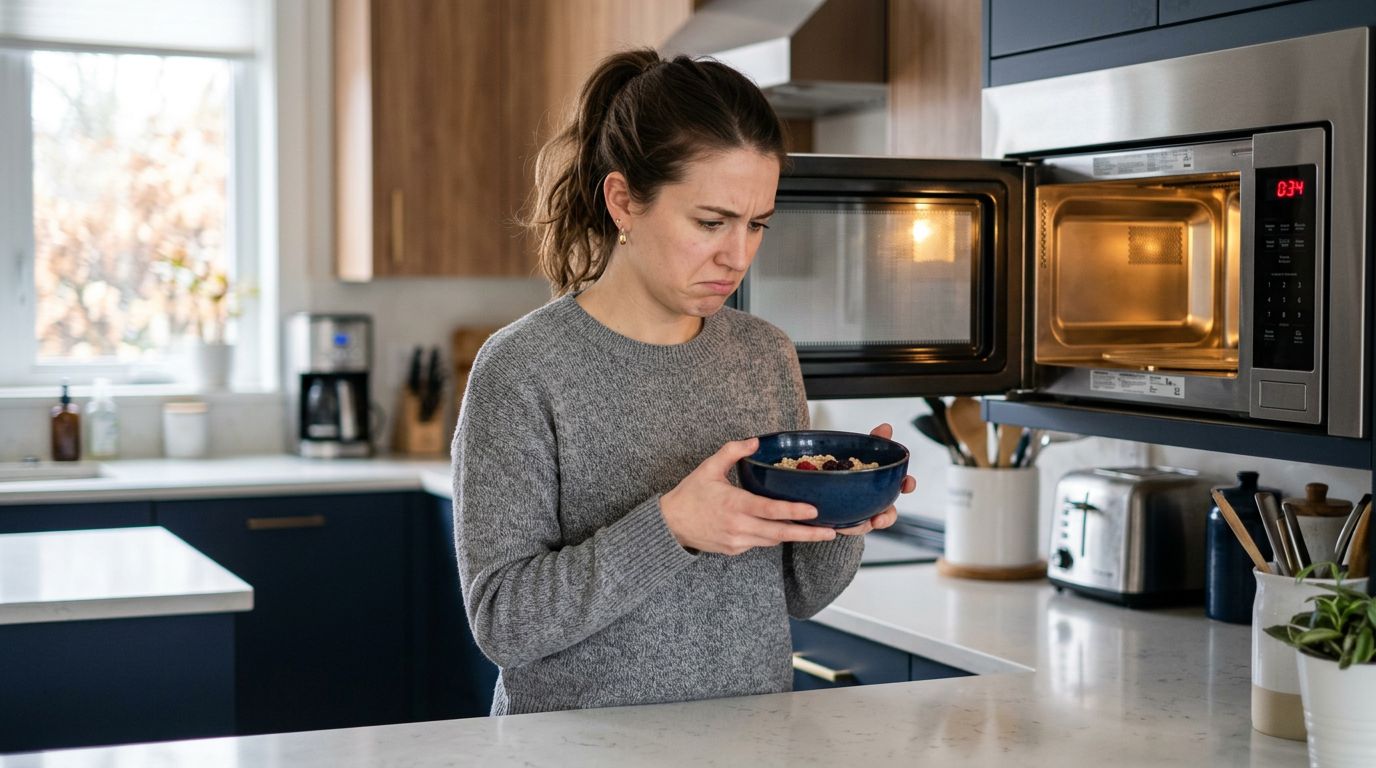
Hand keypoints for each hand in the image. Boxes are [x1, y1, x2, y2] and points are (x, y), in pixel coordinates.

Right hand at [661, 437, 837, 555]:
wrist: (670, 525)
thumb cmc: (690, 495)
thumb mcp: (709, 467)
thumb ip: (733, 451)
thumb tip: (755, 441)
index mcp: (734, 504)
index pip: (770, 510)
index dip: (793, 511)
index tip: (813, 511)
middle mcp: (738, 526)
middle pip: (779, 533)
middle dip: (807, 534)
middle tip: (830, 532)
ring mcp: (737, 541)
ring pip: (772, 540)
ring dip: (792, 535)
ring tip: (816, 530)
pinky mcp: (734, 550)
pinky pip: (759, 543)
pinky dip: (771, 536)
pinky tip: (780, 528)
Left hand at [835, 422, 915, 536]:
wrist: (828, 484)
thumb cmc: (852, 468)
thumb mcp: (862, 451)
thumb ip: (875, 441)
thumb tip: (886, 427)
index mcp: (885, 485)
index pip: (902, 486)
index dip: (908, 484)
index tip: (908, 482)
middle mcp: (877, 503)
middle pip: (888, 514)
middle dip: (886, 518)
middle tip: (879, 519)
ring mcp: (863, 516)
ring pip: (867, 526)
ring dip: (863, 526)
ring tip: (856, 525)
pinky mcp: (847, 524)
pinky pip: (847, 528)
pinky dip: (845, 527)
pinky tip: (838, 524)